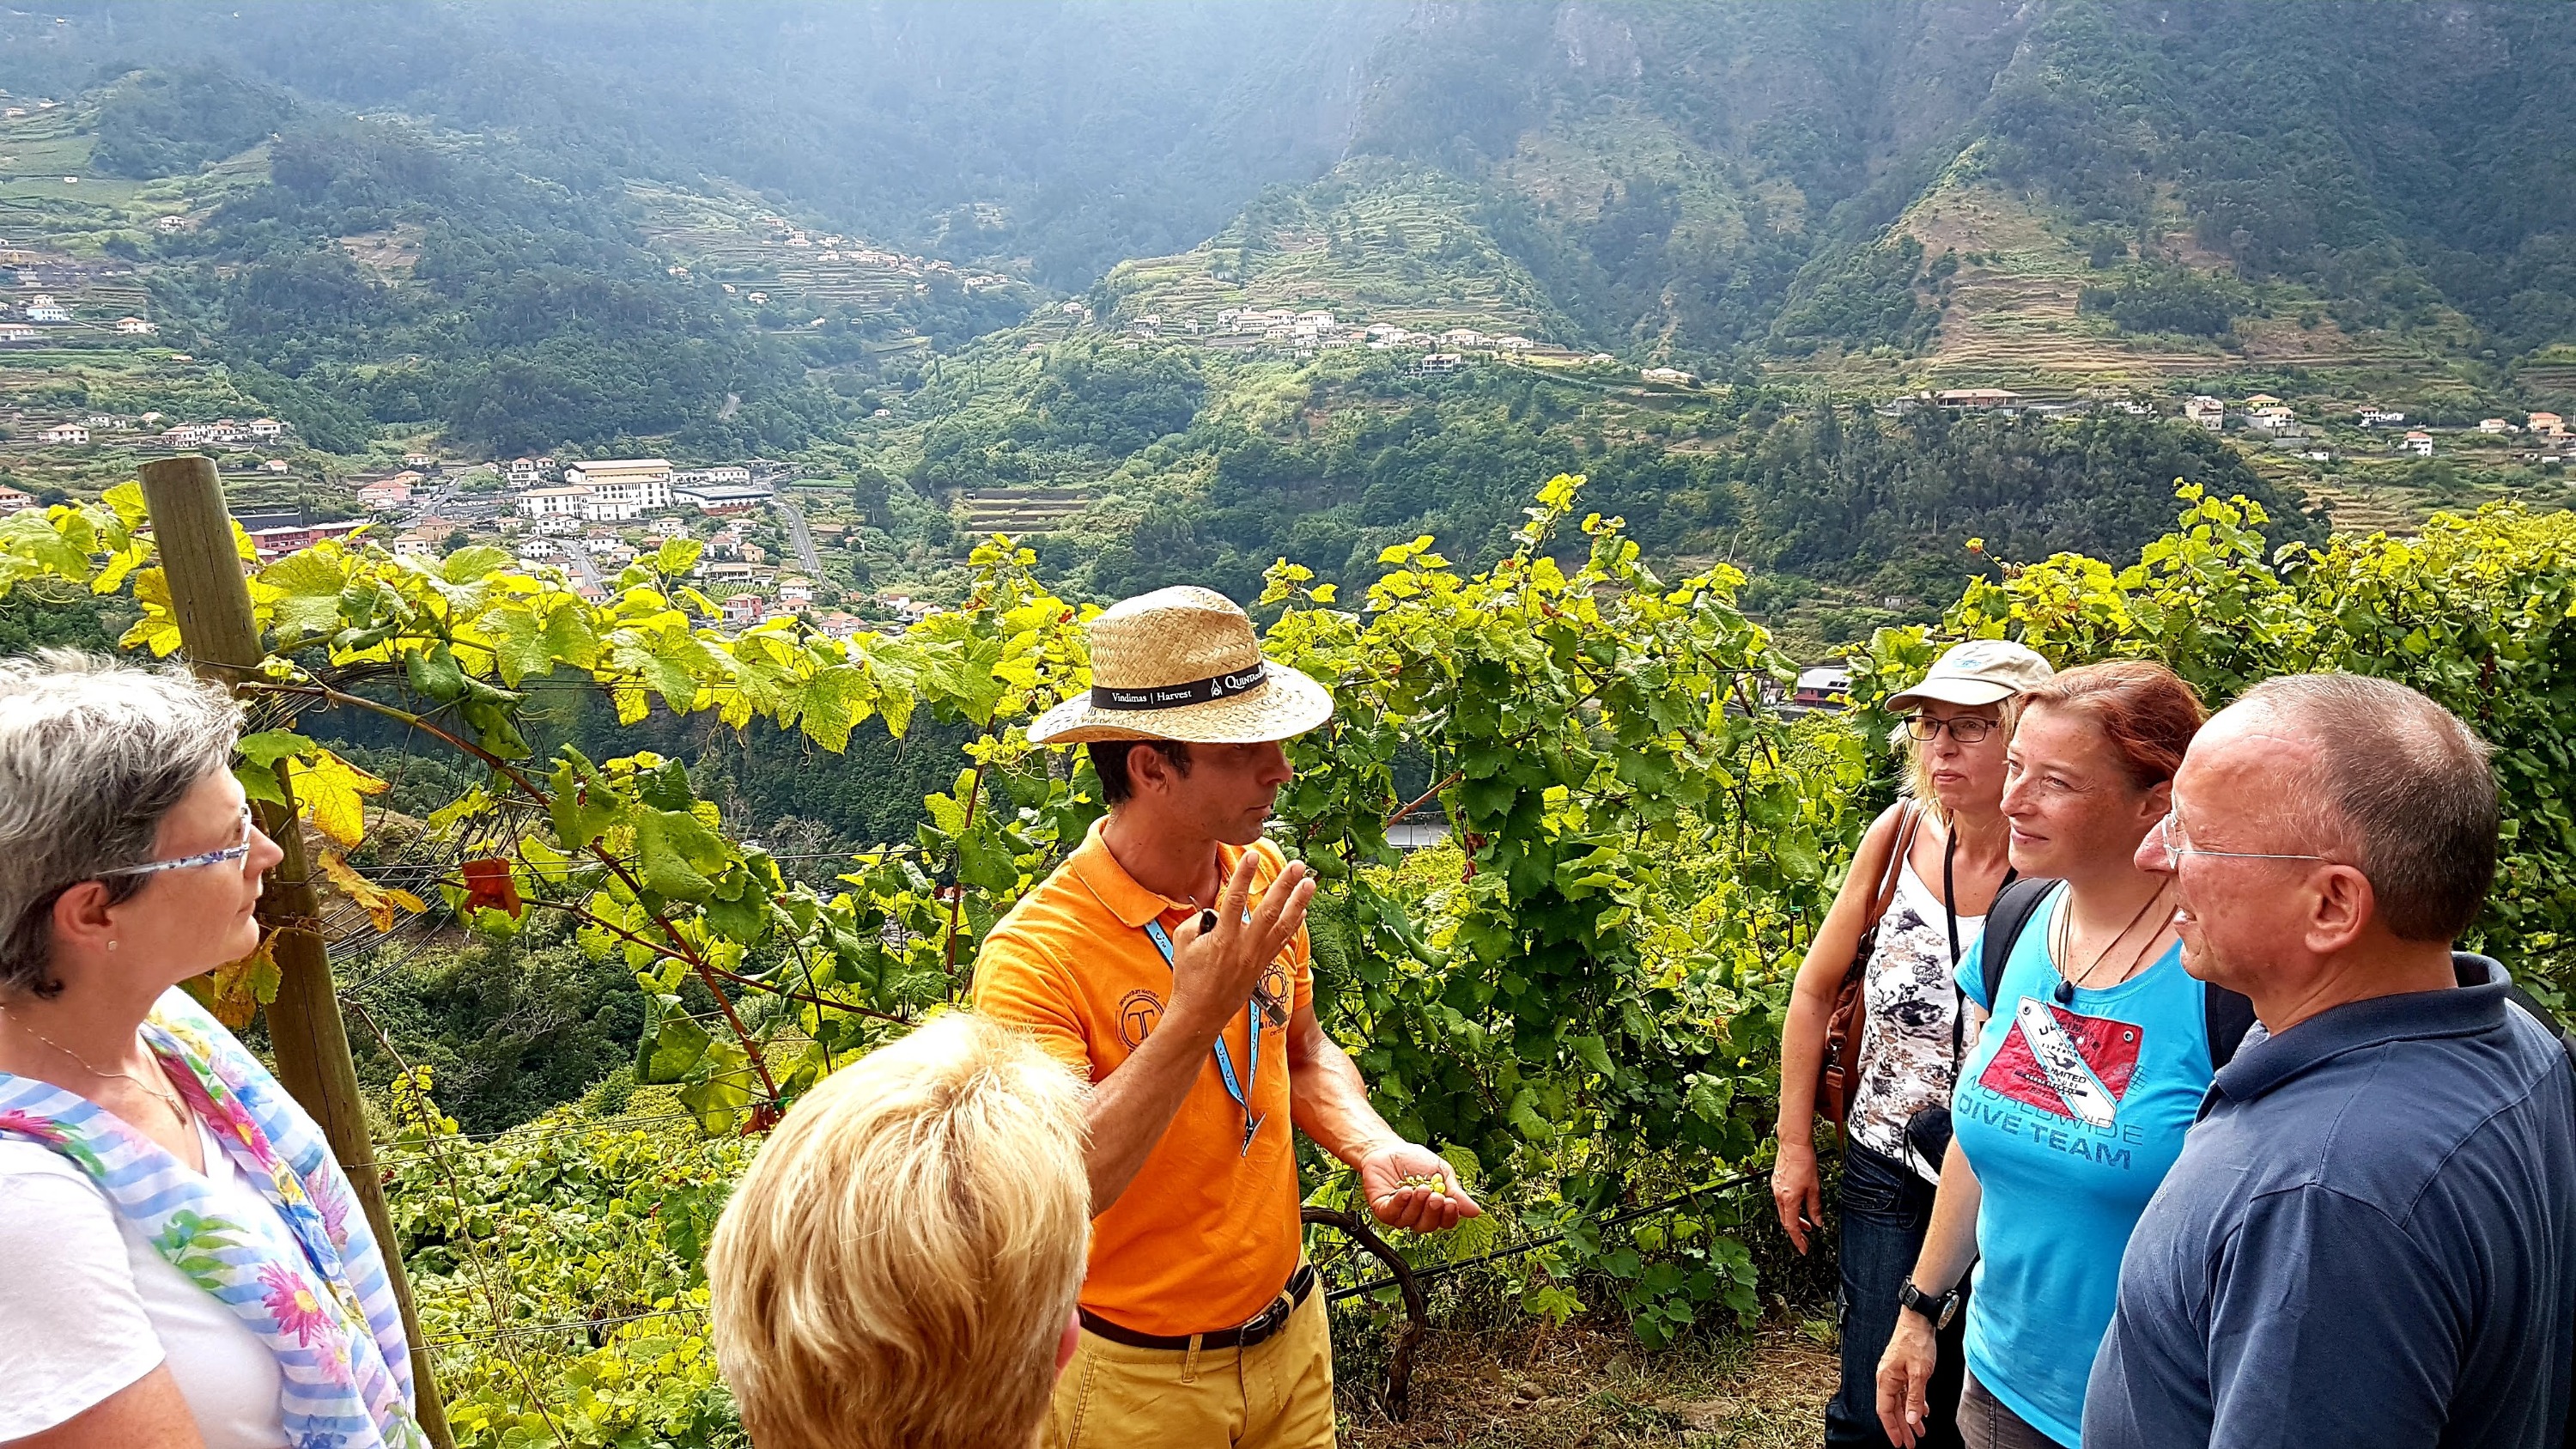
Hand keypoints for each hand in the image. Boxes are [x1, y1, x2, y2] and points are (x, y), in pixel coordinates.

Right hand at [1165, 852, 1312, 1036]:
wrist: (1201, 1013)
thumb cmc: (1189, 979)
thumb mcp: (1182, 943)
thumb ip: (1197, 920)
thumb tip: (1214, 912)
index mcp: (1223, 938)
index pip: (1236, 900)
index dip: (1244, 876)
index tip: (1252, 855)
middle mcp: (1245, 946)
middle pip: (1269, 910)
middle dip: (1285, 885)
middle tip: (1298, 865)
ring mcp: (1257, 956)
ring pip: (1283, 925)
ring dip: (1299, 902)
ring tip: (1310, 883)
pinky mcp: (1262, 965)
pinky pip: (1282, 940)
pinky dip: (1294, 923)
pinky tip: (1302, 909)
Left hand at [1359, 1142, 1483, 1231]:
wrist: (1389, 1149)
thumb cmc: (1415, 1161)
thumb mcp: (1442, 1173)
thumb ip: (1456, 1192)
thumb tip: (1475, 1211)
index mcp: (1435, 1209)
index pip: (1446, 1221)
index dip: (1449, 1216)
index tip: (1451, 1203)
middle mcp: (1418, 1215)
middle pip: (1428, 1225)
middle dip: (1433, 1212)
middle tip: (1436, 1197)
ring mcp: (1399, 1213)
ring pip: (1410, 1221)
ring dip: (1417, 1205)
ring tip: (1421, 1188)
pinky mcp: (1383, 1208)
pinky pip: (1392, 1213)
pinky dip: (1400, 1203)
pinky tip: (1406, 1191)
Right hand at [1771, 1138, 1822, 1253]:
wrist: (1793, 1144)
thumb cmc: (1804, 1162)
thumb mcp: (1814, 1188)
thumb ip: (1815, 1207)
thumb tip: (1817, 1222)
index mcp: (1789, 1199)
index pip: (1792, 1227)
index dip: (1798, 1241)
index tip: (1803, 1249)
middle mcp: (1779, 1196)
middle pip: (1786, 1221)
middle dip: (1796, 1232)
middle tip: (1806, 1239)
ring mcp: (1775, 1189)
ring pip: (1783, 1211)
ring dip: (1794, 1219)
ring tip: (1806, 1224)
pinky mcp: (1776, 1182)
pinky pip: (1781, 1201)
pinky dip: (1790, 1208)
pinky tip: (1799, 1205)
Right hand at [1876, 1305, 1939, 1447]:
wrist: (1918, 1319)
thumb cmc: (1916, 1341)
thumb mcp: (1920, 1373)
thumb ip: (1915, 1397)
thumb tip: (1911, 1419)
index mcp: (1885, 1379)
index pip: (1885, 1411)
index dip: (1892, 1429)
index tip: (1899, 1443)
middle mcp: (1887, 1378)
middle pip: (1893, 1409)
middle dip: (1902, 1427)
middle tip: (1910, 1444)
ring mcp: (1895, 1373)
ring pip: (1900, 1401)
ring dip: (1909, 1417)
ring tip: (1919, 1432)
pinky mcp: (1903, 1369)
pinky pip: (1907, 1391)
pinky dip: (1914, 1402)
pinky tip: (1923, 1411)